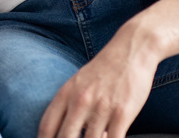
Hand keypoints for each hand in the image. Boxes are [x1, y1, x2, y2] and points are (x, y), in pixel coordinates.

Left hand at [37, 37, 156, 137]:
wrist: (131, 49)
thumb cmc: (104, 69)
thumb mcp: (78, 83)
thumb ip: (71, 106)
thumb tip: (70, 132)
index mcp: (66, 93)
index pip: (47, 126)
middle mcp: (80, 101)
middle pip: (65, 137)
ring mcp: (101, 107)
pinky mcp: (122, 113)